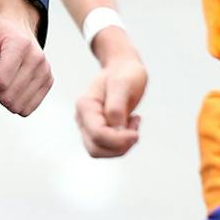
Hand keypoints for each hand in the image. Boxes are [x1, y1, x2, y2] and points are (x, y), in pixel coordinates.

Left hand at [0, 0, 52, 116]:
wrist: (16, 22)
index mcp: (21, 46)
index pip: (0, 81)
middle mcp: (37, 59)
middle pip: (8, 97)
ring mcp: (44, 71)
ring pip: (18, 106)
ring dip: (4, 97)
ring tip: (2, 79)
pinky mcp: (47, 81)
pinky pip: (28, 107)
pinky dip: (15, 101)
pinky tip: (11, 86)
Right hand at [76, 41, 146, 157]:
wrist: (123, 67)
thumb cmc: (125, 73)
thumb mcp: (123, 85)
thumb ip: (117, 108)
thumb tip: (116, 131)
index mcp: (85, 106)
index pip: (98, 135)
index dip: (118, 139)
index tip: (137, 133)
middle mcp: (82, 119)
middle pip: (95, 149)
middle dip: (119, 146)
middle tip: (136, 130)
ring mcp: (88, 126)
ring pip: (100, 152)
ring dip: (121, 146)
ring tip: (134, 124)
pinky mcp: (97, 131)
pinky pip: (107, 148)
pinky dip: (122, 142)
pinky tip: (132, 123)